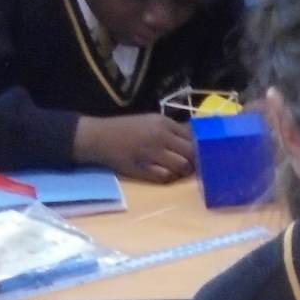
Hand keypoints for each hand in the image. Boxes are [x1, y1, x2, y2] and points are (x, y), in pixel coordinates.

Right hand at [75, 113, 195, 182]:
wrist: (98, 137)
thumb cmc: (127, 129)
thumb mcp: (151, 121)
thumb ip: (173, 129)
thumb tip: (197, 136)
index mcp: (164, 123)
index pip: (194, 137)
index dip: (200, 147)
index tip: (200, 153)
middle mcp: (160, 136)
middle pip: (192, 153)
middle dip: (195, 161)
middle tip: (191, 165)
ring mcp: (152, 153)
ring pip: (182, 166)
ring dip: (182, 171)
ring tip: (175, 169)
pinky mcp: (143, 168)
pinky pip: (166, 177)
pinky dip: (168, 177)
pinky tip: (162, 173)